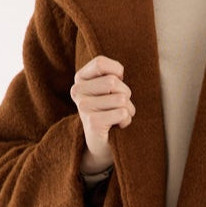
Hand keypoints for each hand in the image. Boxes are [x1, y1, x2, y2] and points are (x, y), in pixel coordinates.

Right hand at [71, 54, 134, 168]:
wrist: (101, 144)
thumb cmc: (109, 110)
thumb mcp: (108, 88)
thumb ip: (111, 74)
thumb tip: (118, 74)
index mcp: (80, 79)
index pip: (100, 63)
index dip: (116, 72)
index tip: (115, 86)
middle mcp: (77, 91)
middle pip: (113, 81)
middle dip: (125, 94)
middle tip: (119, 106)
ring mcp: (83, 107)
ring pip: (121, 98)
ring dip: (128, 109)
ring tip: (118, 116)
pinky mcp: (92, 122)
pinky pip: (122, 113)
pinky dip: (126, 120)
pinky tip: (117, 125)